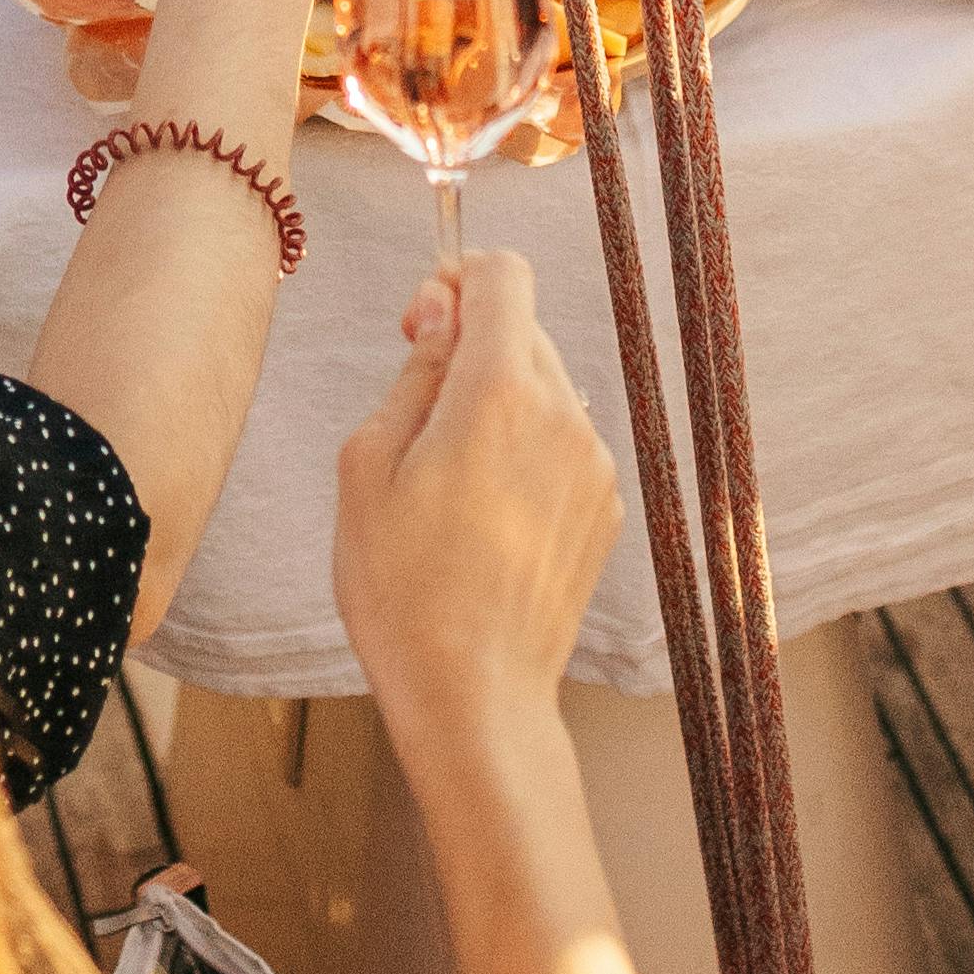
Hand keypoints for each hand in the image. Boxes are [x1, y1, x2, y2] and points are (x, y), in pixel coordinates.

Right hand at [332, 247, 623, 755]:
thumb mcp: (367, 467)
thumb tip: (441, 318)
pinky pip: (563, 445)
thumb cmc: (402, 589)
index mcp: (499, 392)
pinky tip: (484, 515)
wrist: (474, 697)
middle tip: (416, 405)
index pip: (503, 276)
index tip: (419, 323)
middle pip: (522, 331)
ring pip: (545, 389)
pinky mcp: (606, 509)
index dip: (455, 278)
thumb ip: (411, 373)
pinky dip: (526, 451)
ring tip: (447, 478)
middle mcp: (563, 415)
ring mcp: (594, 465)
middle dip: (469, 345)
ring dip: (498, 402)